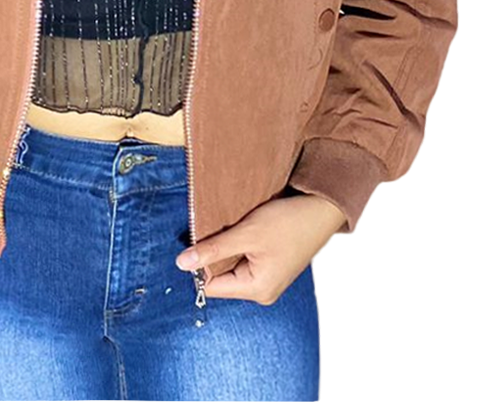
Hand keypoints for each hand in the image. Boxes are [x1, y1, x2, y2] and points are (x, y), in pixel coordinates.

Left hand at [174, 194, 345, 304]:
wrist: (321, 209)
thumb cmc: (288, 222)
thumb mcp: (246, 234)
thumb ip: (213, 250)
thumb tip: (181, 263)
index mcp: (256, 290)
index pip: (211, 285)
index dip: (201, 262)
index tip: (200, 238)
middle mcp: (262, 292)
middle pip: (221, 277)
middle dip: (215, 253)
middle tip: (222, 229)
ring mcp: (268, 280)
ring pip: (232, 266)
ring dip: (228, 247)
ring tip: (237, 228)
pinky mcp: (271, 268)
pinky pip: (244, 261)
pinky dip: (240, 245)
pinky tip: (245, 230)